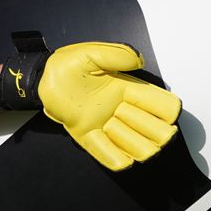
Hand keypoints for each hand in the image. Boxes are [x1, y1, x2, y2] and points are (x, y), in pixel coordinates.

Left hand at [38, 42, 180, 171]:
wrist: (42, 79)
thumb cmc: (67, 65)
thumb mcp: (90, 52)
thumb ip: (116, 54)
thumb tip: (140, 61)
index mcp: (127, 89)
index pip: (161, 106)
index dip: (167, 111)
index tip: (166, 112)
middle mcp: (121, 110)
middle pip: (156, 132)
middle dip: (151, 130)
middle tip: (128, 115)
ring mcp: (106, 126)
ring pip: (137, 148)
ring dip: (131, 142)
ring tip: (111, 126)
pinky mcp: (88, 137)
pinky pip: (108, 156)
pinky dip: (116, 158)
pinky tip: (119, 156)